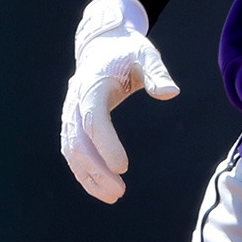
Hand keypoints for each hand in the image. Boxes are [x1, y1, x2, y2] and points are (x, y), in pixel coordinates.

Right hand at [60, 0, 180, 202]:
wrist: (102, 44)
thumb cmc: (128, 51)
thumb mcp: (146, 55)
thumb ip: (157, 73)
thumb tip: (172, 93)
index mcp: (92, 85)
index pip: (94, 120)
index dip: (106, 145)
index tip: (123, 168)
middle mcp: (75, 101)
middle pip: (78, 142)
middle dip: (97, 170)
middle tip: (120, 192)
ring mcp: (70, 113)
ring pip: (71, 151)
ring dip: (88, 177)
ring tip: (114, 197)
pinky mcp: (71, 122)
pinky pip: (71, 151)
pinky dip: (82, 171)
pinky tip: (100, 189)